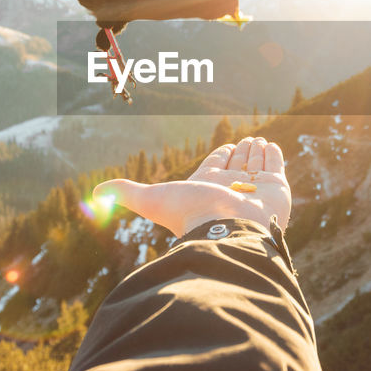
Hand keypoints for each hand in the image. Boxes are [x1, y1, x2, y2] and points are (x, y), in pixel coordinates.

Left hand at [94, 136, 290, 237]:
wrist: (228, 228)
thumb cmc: (191, 213)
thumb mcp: (150, 198)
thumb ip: (125, 192)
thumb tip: (94, 193)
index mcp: (206, 188)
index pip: (214, 167)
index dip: (219, 157)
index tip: (225, 149)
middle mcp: (230, 189)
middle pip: (236, 165)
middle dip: (240, 154)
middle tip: (244, 142)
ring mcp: (254, 190)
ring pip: (254, 165)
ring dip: (255, 152)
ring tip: (256, 142)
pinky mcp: (276, 190)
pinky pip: (275, 167)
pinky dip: (272, 155)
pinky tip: (269, 146)